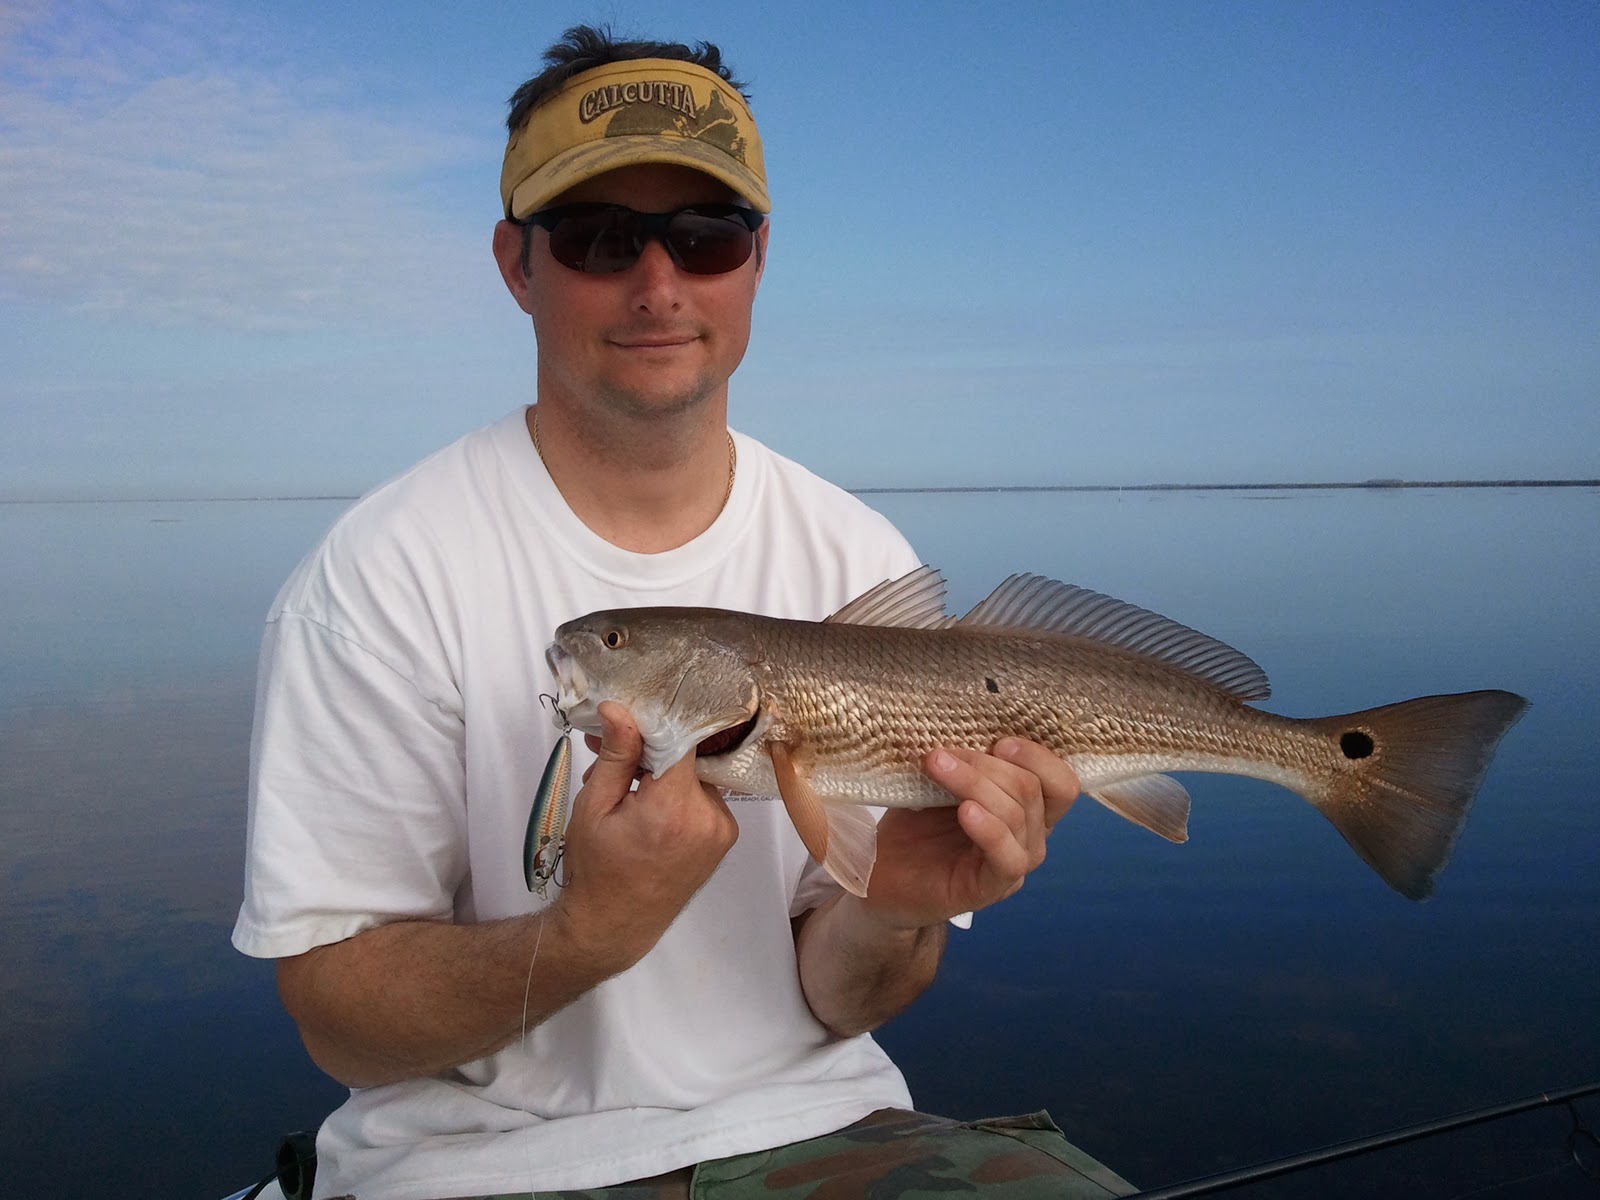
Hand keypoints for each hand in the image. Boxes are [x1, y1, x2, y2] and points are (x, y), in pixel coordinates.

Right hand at [555, 701, 737, 971]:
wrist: (615, 927)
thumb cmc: (597, 869)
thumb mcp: (594, 808)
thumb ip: (615, 756)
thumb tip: (620, 709)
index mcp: (675, 807)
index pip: (680, 738)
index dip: (654, 721)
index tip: (627, 717)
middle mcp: (710, 816)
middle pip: (687, 755)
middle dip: (648, 750)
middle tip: (606, 756)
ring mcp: (723, 828)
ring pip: (693, 774)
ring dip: (660, 772)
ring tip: (622, 789)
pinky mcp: (725, 836)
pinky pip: (702, 796)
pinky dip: (676, 793)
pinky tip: (644, 805)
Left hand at [859, 738, 1078, 928]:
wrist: (880, 878)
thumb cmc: (914, 826)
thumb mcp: (940, 783)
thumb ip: (963, 760)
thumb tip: (958, 722)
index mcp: (1026, 808)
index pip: (1061, 782)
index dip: (1038, 756)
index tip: (997, 741)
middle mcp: (1030, 837)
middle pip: (1033, 790)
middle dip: (987, 764)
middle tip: (941, 754)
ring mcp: (1014, 865)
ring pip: (1017, 815)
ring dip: (976, 784)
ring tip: (937, 767)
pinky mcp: (991, 889)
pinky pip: (1007, 857)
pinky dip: (989, 829)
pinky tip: (965, 812)